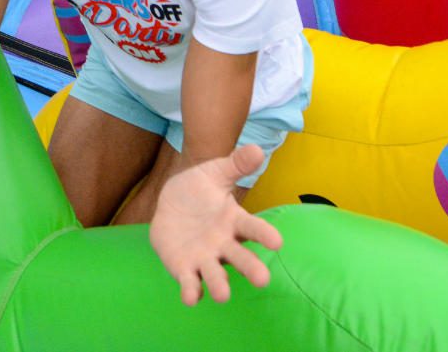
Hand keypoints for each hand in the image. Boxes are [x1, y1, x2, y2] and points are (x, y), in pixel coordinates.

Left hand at [148, 145, 281, 304]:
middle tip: (263, 280)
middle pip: (240, 257)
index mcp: (233, 221)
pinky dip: (191, 291)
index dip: (264, 235)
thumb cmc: (200, 188)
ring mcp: (205, 257)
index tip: (277, 242)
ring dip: (219, 285)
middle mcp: (223, 243)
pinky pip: (190, 282)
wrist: (170, 201)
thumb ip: (235, 164)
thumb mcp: (215, 172)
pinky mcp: (184, 267)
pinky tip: (190, 298)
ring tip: (223, 295)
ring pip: (216, 274)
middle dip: (250, 268)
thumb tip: (256, 149)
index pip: (253, 228)